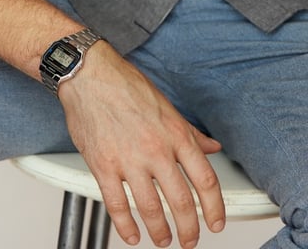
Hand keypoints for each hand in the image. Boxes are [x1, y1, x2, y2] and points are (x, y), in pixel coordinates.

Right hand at [59, 41, 224, 247]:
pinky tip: (132, 235)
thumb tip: (211, 148)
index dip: (215, 207)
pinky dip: (126, 227)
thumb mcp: (167, 106)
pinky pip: (117, 206)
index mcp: (175, 133)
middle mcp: (155, 149)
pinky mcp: (103, 166)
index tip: (217, 222)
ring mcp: (128, 160)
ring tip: (163, 241)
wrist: (90, 76)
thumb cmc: (126, 86)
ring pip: (150, 209)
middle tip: (190, 240)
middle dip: (189, 228)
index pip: (205, 179)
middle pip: (180, 201)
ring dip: (160, 232)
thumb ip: (190, 132)